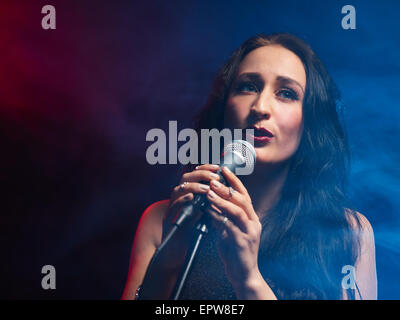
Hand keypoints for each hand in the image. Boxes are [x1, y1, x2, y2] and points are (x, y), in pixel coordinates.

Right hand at [159, 164, 221, 266]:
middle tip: (214, 177)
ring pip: (178, 189)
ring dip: (194, 186)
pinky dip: (182, 199)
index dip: (205, 168)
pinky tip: (192, 198)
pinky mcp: (168, 218)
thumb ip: (208, 201)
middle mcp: (177, 198)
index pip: (194, 174)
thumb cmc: (191, 231)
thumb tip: (224, 191)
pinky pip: (173, 205)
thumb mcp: (202, 212)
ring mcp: (171, 207)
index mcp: (186, 194)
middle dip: (201, 174)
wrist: (177, 250)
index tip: (217, 168)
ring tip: (206, 188)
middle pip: (185, 178)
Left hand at [206, 166, 262, 289]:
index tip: (224, 169)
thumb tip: (211, 203)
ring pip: (237, 211)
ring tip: (209, 194)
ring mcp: (250, 232)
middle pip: (242, 200)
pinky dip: (219, 218)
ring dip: (222, 201)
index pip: (244, 195)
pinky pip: (230, 226)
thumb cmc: (235, 252)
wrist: (243, 275)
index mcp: (251, 218)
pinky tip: (209, 213)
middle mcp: (253, 223)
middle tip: (213, 181)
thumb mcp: (228, 231)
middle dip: (227, 188)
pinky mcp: (243, 243)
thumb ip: (222, 218)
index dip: (234, 181)